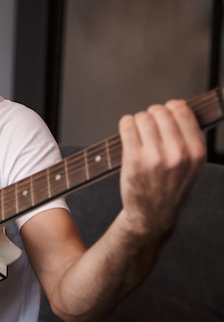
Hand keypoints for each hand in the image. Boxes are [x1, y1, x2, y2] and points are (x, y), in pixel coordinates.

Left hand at [118, 99, 204, 237]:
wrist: (152, 213)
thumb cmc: (170, 186)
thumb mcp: (192, 164)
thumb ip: (189, 138)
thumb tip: (178, 108)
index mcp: (196, 152)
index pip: (182, 111)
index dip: (171, 108)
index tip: (166, 113)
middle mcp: (178, 153)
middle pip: (160, 111)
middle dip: (153, 114)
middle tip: (149, 125)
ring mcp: (155, 157)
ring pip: (143, 117)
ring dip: (138, 120)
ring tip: (138, 131)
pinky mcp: (133, 160)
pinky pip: (127, 126)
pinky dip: (125, 124)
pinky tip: (128, 130)